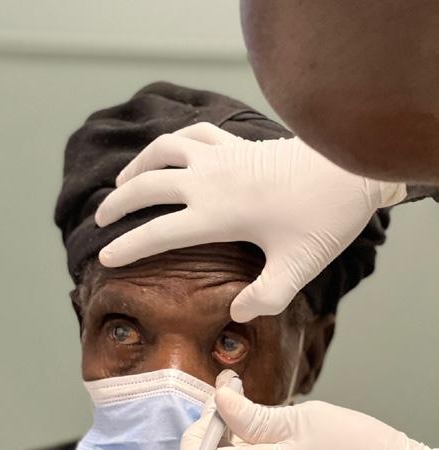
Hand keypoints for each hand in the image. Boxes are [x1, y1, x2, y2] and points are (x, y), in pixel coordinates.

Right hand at [95, 122, 405, 321]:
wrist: (352, 168)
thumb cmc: (324, 218)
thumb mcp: (298, 267)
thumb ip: (265, 297)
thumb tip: (235, 313)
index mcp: (217, 214)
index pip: (157, 232)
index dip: (126, 247)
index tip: (104, 257)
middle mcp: (210, 181)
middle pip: (147, 185)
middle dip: (117, 203)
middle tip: (100, 218)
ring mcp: (222, 156)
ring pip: (162, 150)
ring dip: (137, 165)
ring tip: (123, 181)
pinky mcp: (237, 142)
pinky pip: (193, 133)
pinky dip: (172, 141)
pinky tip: (168, 152)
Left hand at [180, 389, 438, 449]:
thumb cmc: (353, 448)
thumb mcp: (298, 420)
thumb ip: (250, 414)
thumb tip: (218, 399)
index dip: (197, 432)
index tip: (217, 402)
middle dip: (219, 421)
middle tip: (234, 388)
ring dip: (238, 431)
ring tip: (254, 402)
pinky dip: (254, 447)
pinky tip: (271, 425)